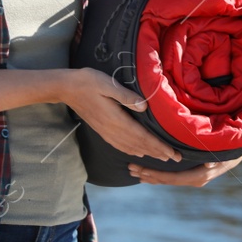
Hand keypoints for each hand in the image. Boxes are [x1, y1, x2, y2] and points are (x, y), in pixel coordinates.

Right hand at [57, 69, 180, 163]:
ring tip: (161, 158)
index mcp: (116, 120)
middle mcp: (112, 130)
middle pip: (139, 146)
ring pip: (130, 147)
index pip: (143, 137)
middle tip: (174, 159)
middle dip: (158, 153)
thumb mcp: (108, 84)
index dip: (159, 146)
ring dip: (147, 153)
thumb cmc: (89, 82)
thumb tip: (144, 106)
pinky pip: (120, 145)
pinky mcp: (102, 130)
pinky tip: (138, 152)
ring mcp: (106, 132)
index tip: (173, 153)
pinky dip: (132, 150)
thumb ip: (126, 96)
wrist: (66, 88)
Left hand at [130, 151, 241, 186]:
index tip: (139, 169)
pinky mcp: (194, 174)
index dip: (154, 174)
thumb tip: (199, 159)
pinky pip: (173, 177)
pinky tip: (148, 173)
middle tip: (130, 169)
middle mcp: (195, 180)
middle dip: (147, 174)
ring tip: (134, 171)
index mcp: (198, 175)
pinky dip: (159, 175)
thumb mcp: (219, 150)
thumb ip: (207, 154)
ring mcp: (195, 178)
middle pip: (166, 180)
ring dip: (150, 175)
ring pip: (168, 180)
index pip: (171, 178)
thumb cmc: (230, 145)